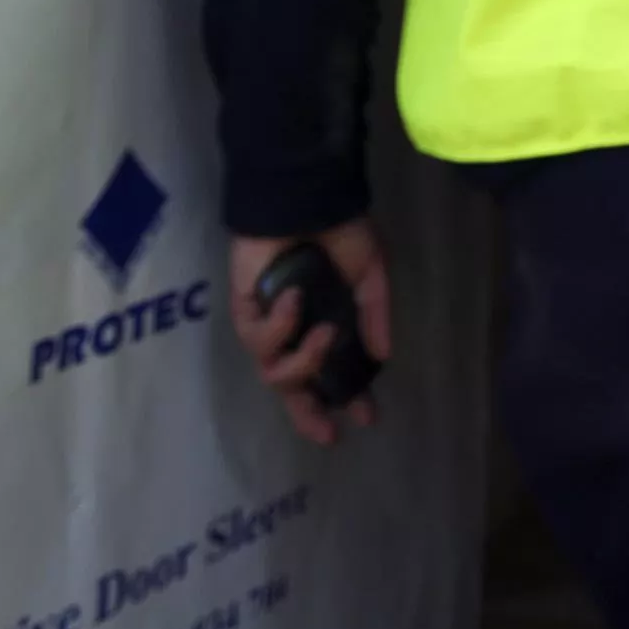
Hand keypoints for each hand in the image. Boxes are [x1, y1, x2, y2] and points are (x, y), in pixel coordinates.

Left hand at [228, 218, 391, 446]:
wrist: (306, 199)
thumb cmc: (338, 230)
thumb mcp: (369, 273)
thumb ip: (373, 315)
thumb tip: (384, 356)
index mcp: (324, 322)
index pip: (329, 372)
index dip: (345, 399)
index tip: (366, 419)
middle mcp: (293, 331)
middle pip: (293, 386)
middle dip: (307, 413)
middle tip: (328, 429)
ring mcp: (268, 324)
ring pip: (276, 372)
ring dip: (305, 361)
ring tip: (325, 333)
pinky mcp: (244, 312)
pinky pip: (259, 340)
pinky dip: (281, 325)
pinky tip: (295, 298)